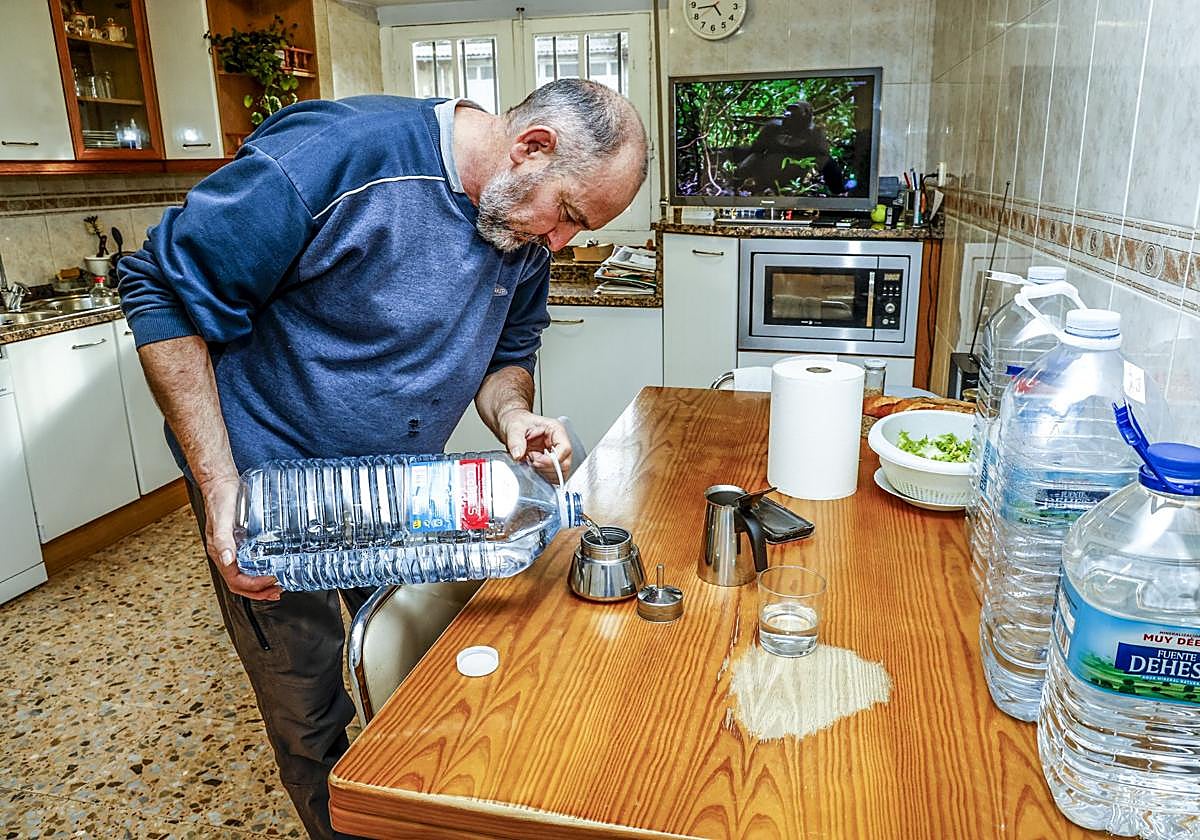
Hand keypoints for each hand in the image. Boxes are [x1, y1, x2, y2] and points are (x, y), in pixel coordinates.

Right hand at [200, 474, 281, 600]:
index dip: (254, 585)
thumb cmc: (219, 498)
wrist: (221, 483)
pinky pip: (249, 561)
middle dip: (259, 592)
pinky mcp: (241, 540)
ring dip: (260, 584)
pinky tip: (272, 566)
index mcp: (219, 552)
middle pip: (240, 583)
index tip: (271, 581)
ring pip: (245, 574)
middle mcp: (226, 553)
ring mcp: (233, 548)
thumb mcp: (222, 518)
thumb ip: (223, 540)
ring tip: (277, 585)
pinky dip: (260, 569)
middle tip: (277, 591)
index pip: (236, 580)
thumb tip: (228, 560)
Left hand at [497, 409, 572, 482]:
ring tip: (530, 461)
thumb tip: (518, 455)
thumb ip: (516, 441)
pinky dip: (542, 477)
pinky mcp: (551, 465)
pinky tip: (532, 468)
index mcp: (556, 430)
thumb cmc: (517, 422)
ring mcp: (556, 455)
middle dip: (545, 467)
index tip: (535, 459)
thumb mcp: (514, 428)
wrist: (512, 425)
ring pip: (561, 473)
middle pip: (565, 463)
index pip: (565, 449)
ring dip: (543, 472)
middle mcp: (559, 443)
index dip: (551, 459)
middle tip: (530, 459)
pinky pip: (553, 477)